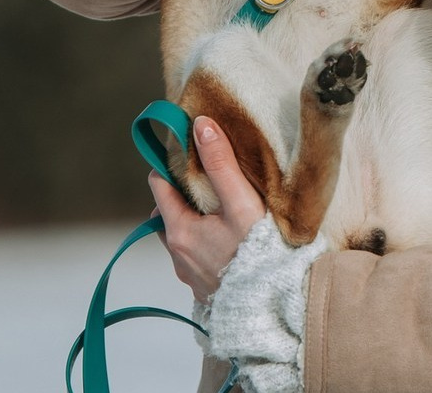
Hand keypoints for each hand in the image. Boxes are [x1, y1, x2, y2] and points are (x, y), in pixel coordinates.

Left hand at [148, 116, 266, 303]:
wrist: (272, 306)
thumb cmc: (258, 253)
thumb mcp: (241, 202)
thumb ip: (221, 164)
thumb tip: (200, 124)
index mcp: (178, 230)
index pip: (159, 184)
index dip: (172, 162)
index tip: (191, 148)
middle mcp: (176, 254)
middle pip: (168, 209)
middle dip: (185, 189)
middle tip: (212, 174)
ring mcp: (189, 273)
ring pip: (182, 232)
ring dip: (195, 216)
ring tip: (223, 205)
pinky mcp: (203, 287)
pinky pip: (196, 254)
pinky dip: (205, 239)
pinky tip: (230, 236)